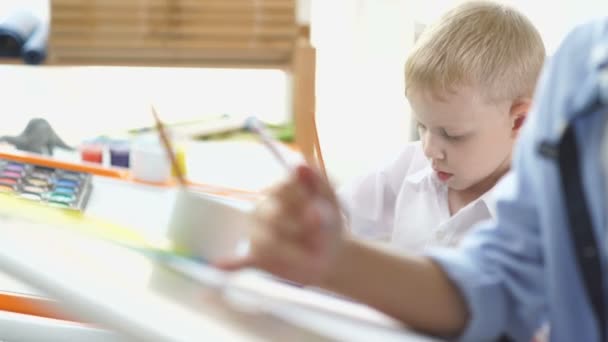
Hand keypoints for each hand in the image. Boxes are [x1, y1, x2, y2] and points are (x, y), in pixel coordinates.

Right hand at [216, 165, 345, 285]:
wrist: (329, 256)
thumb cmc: (328, 224)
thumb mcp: (330, 202)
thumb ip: (318, 182)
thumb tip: (299, 165)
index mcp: (280, 190)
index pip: (282, 188)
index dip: (302, 202)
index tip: (319, 215)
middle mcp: (263, 208)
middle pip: (273, 215)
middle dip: (300, 230)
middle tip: (320, 241)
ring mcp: (257, 233)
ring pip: (265, 241)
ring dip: (292, 253)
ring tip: (311, 259)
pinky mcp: (256, 257)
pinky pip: (240, 260)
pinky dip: (231, 263)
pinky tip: (219, 265)